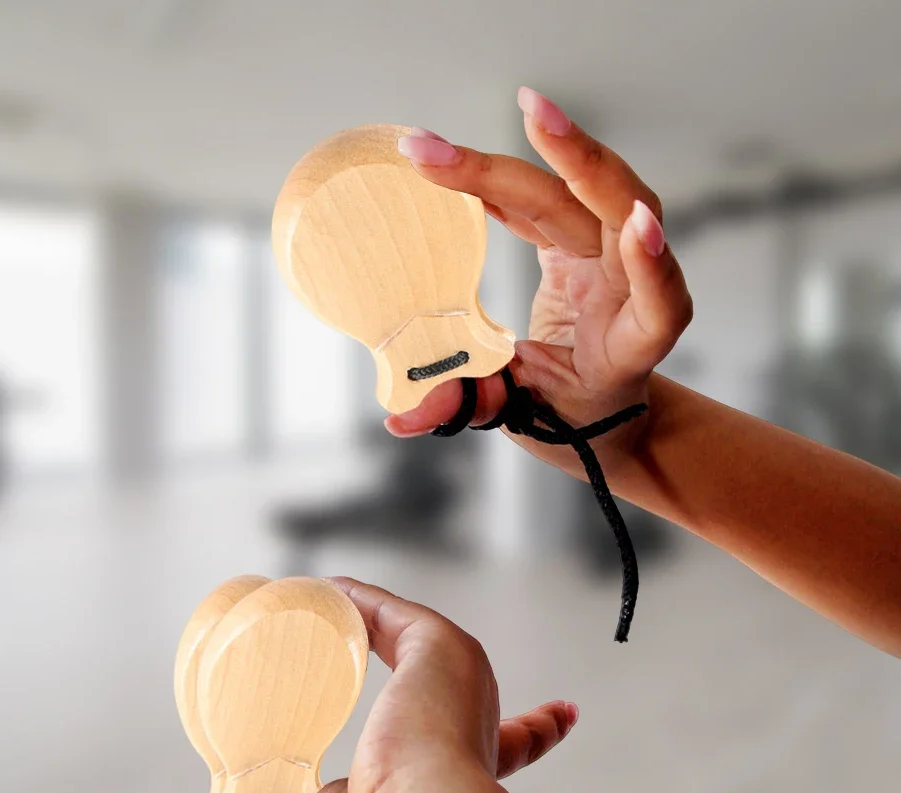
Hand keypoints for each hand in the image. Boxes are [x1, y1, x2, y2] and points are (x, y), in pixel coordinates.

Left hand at [184, 577, 576, 792]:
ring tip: (324, 608)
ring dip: (368, 619)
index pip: (509, 744)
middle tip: (385, 643)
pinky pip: (392, 610)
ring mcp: (463, 677)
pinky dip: (357, 600)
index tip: (554, 717)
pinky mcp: (443, 646)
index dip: (527, 732)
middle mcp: (474, 716)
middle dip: (429, 659)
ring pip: (411, 634)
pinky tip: (323, 590)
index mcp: (468, 764)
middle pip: (452, 675)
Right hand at [387, 87, 693, 469]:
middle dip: (567, 163)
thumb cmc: (569, 413)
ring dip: (547, 147)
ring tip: (521, 105)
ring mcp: (607, 259)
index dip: (652, 263)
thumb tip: (402, 420)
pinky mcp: (578, 243)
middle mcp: (629, 289)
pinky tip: (470, 155)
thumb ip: (471, 408)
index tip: (641, 225)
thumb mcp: (527, 418)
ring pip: (584, 192)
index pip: (657, 298)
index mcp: (632, 341)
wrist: (595, 406)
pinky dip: (508, 178)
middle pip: (611, 213)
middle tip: (532, 114)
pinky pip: (546, 200)